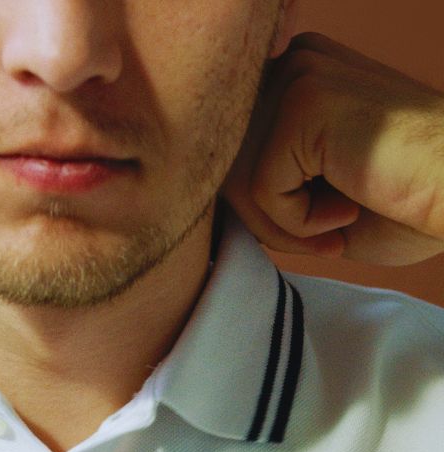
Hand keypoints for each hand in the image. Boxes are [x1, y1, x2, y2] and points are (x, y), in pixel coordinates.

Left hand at [223, 32, 443, 265]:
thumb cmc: (408, 201)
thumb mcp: (314, 189)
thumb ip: (258, 184)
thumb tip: (200, 201)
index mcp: (296, 73)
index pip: (232, 152)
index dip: (265, 205)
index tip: (326, 217)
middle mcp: (293, 63)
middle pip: (226, 166)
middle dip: (268, 219)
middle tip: (328, 230)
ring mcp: (299, 77)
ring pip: (237, 182)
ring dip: (283, 225)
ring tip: (342, 219)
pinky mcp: (304, 105)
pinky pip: (259, 190)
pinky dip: (298, 222)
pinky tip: (349, 208)